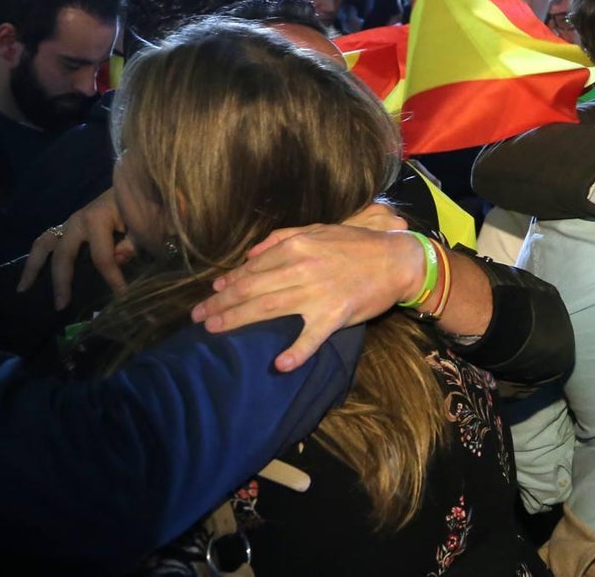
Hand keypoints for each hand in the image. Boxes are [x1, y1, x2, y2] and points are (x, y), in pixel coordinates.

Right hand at [16, 188, 134, 308]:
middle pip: (63, 254)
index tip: (122, 296)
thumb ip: (132, 244)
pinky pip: (47, 240)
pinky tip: (29, 276)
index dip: (112, 279)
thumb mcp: (145, 225)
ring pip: (44, 244)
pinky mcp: (69, 225)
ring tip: (23, 289)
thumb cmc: (145, 204)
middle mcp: (78, 219)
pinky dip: (36, 257)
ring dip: (33, 266)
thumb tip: (117, 260)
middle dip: (62, 281)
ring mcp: (70, 221)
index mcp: (98, 218)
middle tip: (61, 305)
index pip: (102, 257)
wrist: (138, 182)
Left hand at [192, 204, 420, 372]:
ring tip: (213, 332)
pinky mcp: (335, 315)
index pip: (252, 267)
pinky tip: (279, 365)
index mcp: (296, 246)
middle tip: (197, 319)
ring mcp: (317, 293)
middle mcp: (300, 269)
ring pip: (267, 309)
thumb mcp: (319, 229)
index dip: (227, 283)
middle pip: (251, 290)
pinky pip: (311, 337)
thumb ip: (281, 238)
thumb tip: (249, 254)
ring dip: (237, 321)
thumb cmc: (357, 244)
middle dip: (220, 304)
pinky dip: (295, 352)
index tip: (210, 295)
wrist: (397, 259)